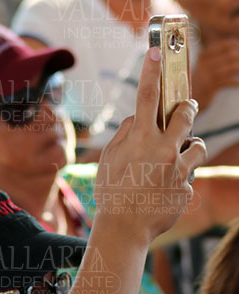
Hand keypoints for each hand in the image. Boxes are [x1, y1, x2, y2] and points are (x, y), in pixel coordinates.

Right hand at [93, 47, 205, 244]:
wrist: (124, 229)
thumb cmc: (110, 194)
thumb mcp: (108, 161)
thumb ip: (123, 135)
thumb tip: (136, 119)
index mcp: (140, 140)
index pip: (146, 97)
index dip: (151, 72)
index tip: (157, 52)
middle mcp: (163, 150)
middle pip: (186, 114)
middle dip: (188, 108)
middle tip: (185, 109)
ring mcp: (178, 168)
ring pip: (197, 145)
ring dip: (189, 147)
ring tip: (175, 159)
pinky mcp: (187, 187)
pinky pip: (189, 176)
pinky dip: (179, 179)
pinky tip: (162, 191)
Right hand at [191, 39, 238, 110]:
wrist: (180, 103)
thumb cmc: (196, 86)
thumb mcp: (202, 69)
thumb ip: (212, 60)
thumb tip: (232, 52)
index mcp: (202, 57)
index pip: (222, 46)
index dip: (233, 45)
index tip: (238, 46)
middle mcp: (203, 64)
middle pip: (229, 55)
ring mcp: (206, 76)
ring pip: (231, 67)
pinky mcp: (209, 87)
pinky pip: (228, 82)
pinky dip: (235, 83)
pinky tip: (237, 84)